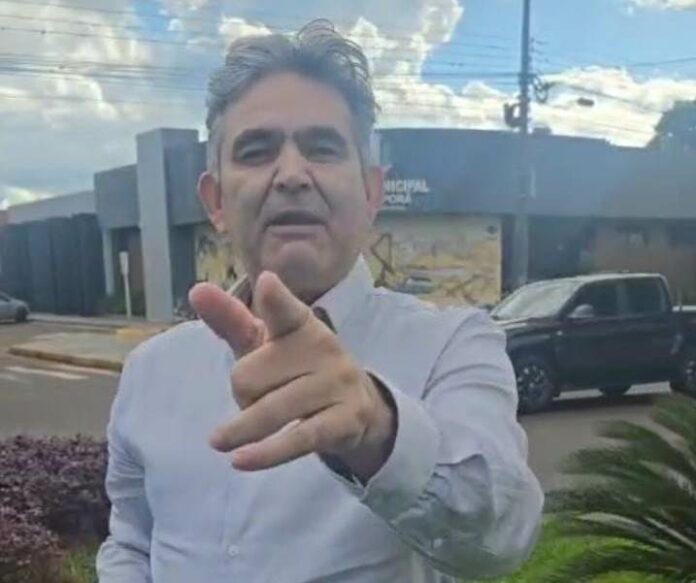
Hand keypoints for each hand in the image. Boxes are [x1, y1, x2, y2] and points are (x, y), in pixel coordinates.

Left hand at [188, 272, 395, 480]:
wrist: (357, 408)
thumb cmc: (298, 371)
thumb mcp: (265, 345)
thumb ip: (231, 320)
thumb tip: (197, 290)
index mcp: (301, 324)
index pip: (285, 311)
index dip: (276, 300)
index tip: (266, 283)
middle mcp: (323, 348)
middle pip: (249, 377)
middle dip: (243, 395)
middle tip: (260, 398)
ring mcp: (337, 384)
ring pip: (269, 410)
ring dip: (243, 428)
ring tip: (219, 441)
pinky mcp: (345, 420)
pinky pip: (298, 439)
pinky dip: (267, 453)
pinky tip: (241, 461)